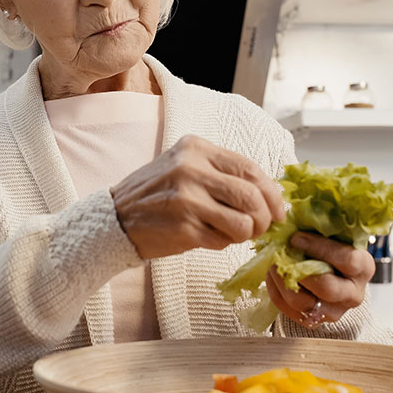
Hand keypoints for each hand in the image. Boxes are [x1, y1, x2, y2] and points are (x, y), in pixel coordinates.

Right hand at [110, 135, 284, 259]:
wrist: (115, 219)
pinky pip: (222, 240)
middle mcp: (190, 169)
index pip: (250, 168)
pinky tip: (210, 238)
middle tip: (261, 227)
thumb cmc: (157, 194)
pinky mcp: (183, 228)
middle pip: (251, 195)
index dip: (272, 193)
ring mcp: (186, 199)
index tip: (277, 210)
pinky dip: (224, 243)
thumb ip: (222, 173)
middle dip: (265, 217)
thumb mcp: (185, 167)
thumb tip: (270, 195)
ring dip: (246, 233)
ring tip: (234, 234)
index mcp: (195, 148)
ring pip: (243, 222)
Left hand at [265, 231, 375, 328]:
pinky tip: (273, 276)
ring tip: (273, 264)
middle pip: (327, 288)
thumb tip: (295, 216)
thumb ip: (322, 226)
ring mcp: (335, 310)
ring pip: (304, 303)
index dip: (319, 248)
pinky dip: (277, 293)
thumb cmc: (331, 248)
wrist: (332, 273)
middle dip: (300, 270)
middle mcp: (353, 293)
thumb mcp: (333, 234)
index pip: (347, 259)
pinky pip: (290, 312)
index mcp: (363, 267)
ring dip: (282, 282)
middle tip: (281, 255)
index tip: (296, 238)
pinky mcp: (316, 320)